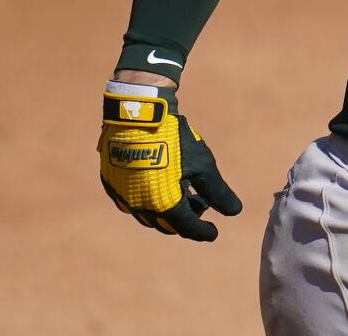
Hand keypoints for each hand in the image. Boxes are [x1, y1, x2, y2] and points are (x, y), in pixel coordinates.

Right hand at [97, 84, 241, 240]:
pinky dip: (149, 202)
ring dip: (167, 212)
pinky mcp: (112, 184)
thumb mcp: (202, 165)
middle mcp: (140, 206)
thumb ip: (217, 191)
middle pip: (167, 224)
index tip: (214, 233)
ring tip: (184, 194)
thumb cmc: (175, 140)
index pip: (187, 227)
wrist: (139, 115)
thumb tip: (235, 212)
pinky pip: (131, 202)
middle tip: (201, 207)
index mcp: (164, 205)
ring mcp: (123, 196)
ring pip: (148, 216)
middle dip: (186, 220)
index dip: (203, 232)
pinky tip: (160, 188)